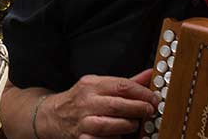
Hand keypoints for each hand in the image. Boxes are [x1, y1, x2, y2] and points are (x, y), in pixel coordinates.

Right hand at [37, 70, 156, 138]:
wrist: (53, 116)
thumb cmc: (80, 100)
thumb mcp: (99, 85)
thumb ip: (126, 82)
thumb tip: (150, 75)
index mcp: (91, 85)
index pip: (121, 86)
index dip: (142, 93)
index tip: (154, 98)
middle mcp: (86, 102)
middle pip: (117, 105)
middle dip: (138, 109)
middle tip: (149, 111)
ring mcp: (82, 121)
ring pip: (109, 125)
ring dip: (127, 126)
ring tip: (134, 124)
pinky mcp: (81, 138)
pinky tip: (119, 136)